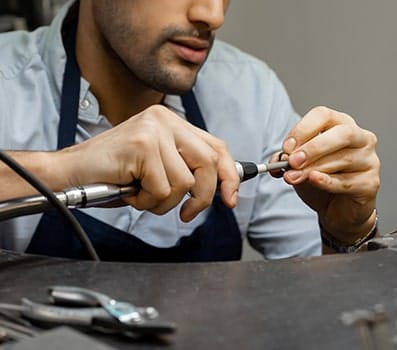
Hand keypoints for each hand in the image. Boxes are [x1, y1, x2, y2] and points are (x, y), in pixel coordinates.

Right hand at [60, 105, 239, 221]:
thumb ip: (186, 168)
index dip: (229, 175)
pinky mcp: (142, 146)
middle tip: (187, 213)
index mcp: (172, 123)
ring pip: (184, 181)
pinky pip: (162, 189)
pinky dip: (147, 202)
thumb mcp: (158, 168)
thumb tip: (220, 186)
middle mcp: (165, 120)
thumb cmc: (114, 175)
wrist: (71, 172)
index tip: (230, 198)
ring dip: (164, 202)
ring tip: (141, 195)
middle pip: (208, 163)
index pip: (216, 147)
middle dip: (202, 196)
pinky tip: (129, 192)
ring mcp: (153, 131)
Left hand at [271, 106, 379, 243]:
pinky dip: (327, 181)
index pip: (324, 115)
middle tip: (292, 161)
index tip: (287, 147)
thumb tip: (279, 159)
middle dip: (313, 148)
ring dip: (313, 168)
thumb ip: (288, 159)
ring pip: (343, 159)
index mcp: (341, 125)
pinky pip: (347, 181)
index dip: (303, 129)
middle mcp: (361, 138)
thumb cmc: (320, 180)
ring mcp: (369, 160)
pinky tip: (313, 180)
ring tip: (293, 177)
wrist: (337, 210)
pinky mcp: (371, 183)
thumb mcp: (299, 166)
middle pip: (342, 134)